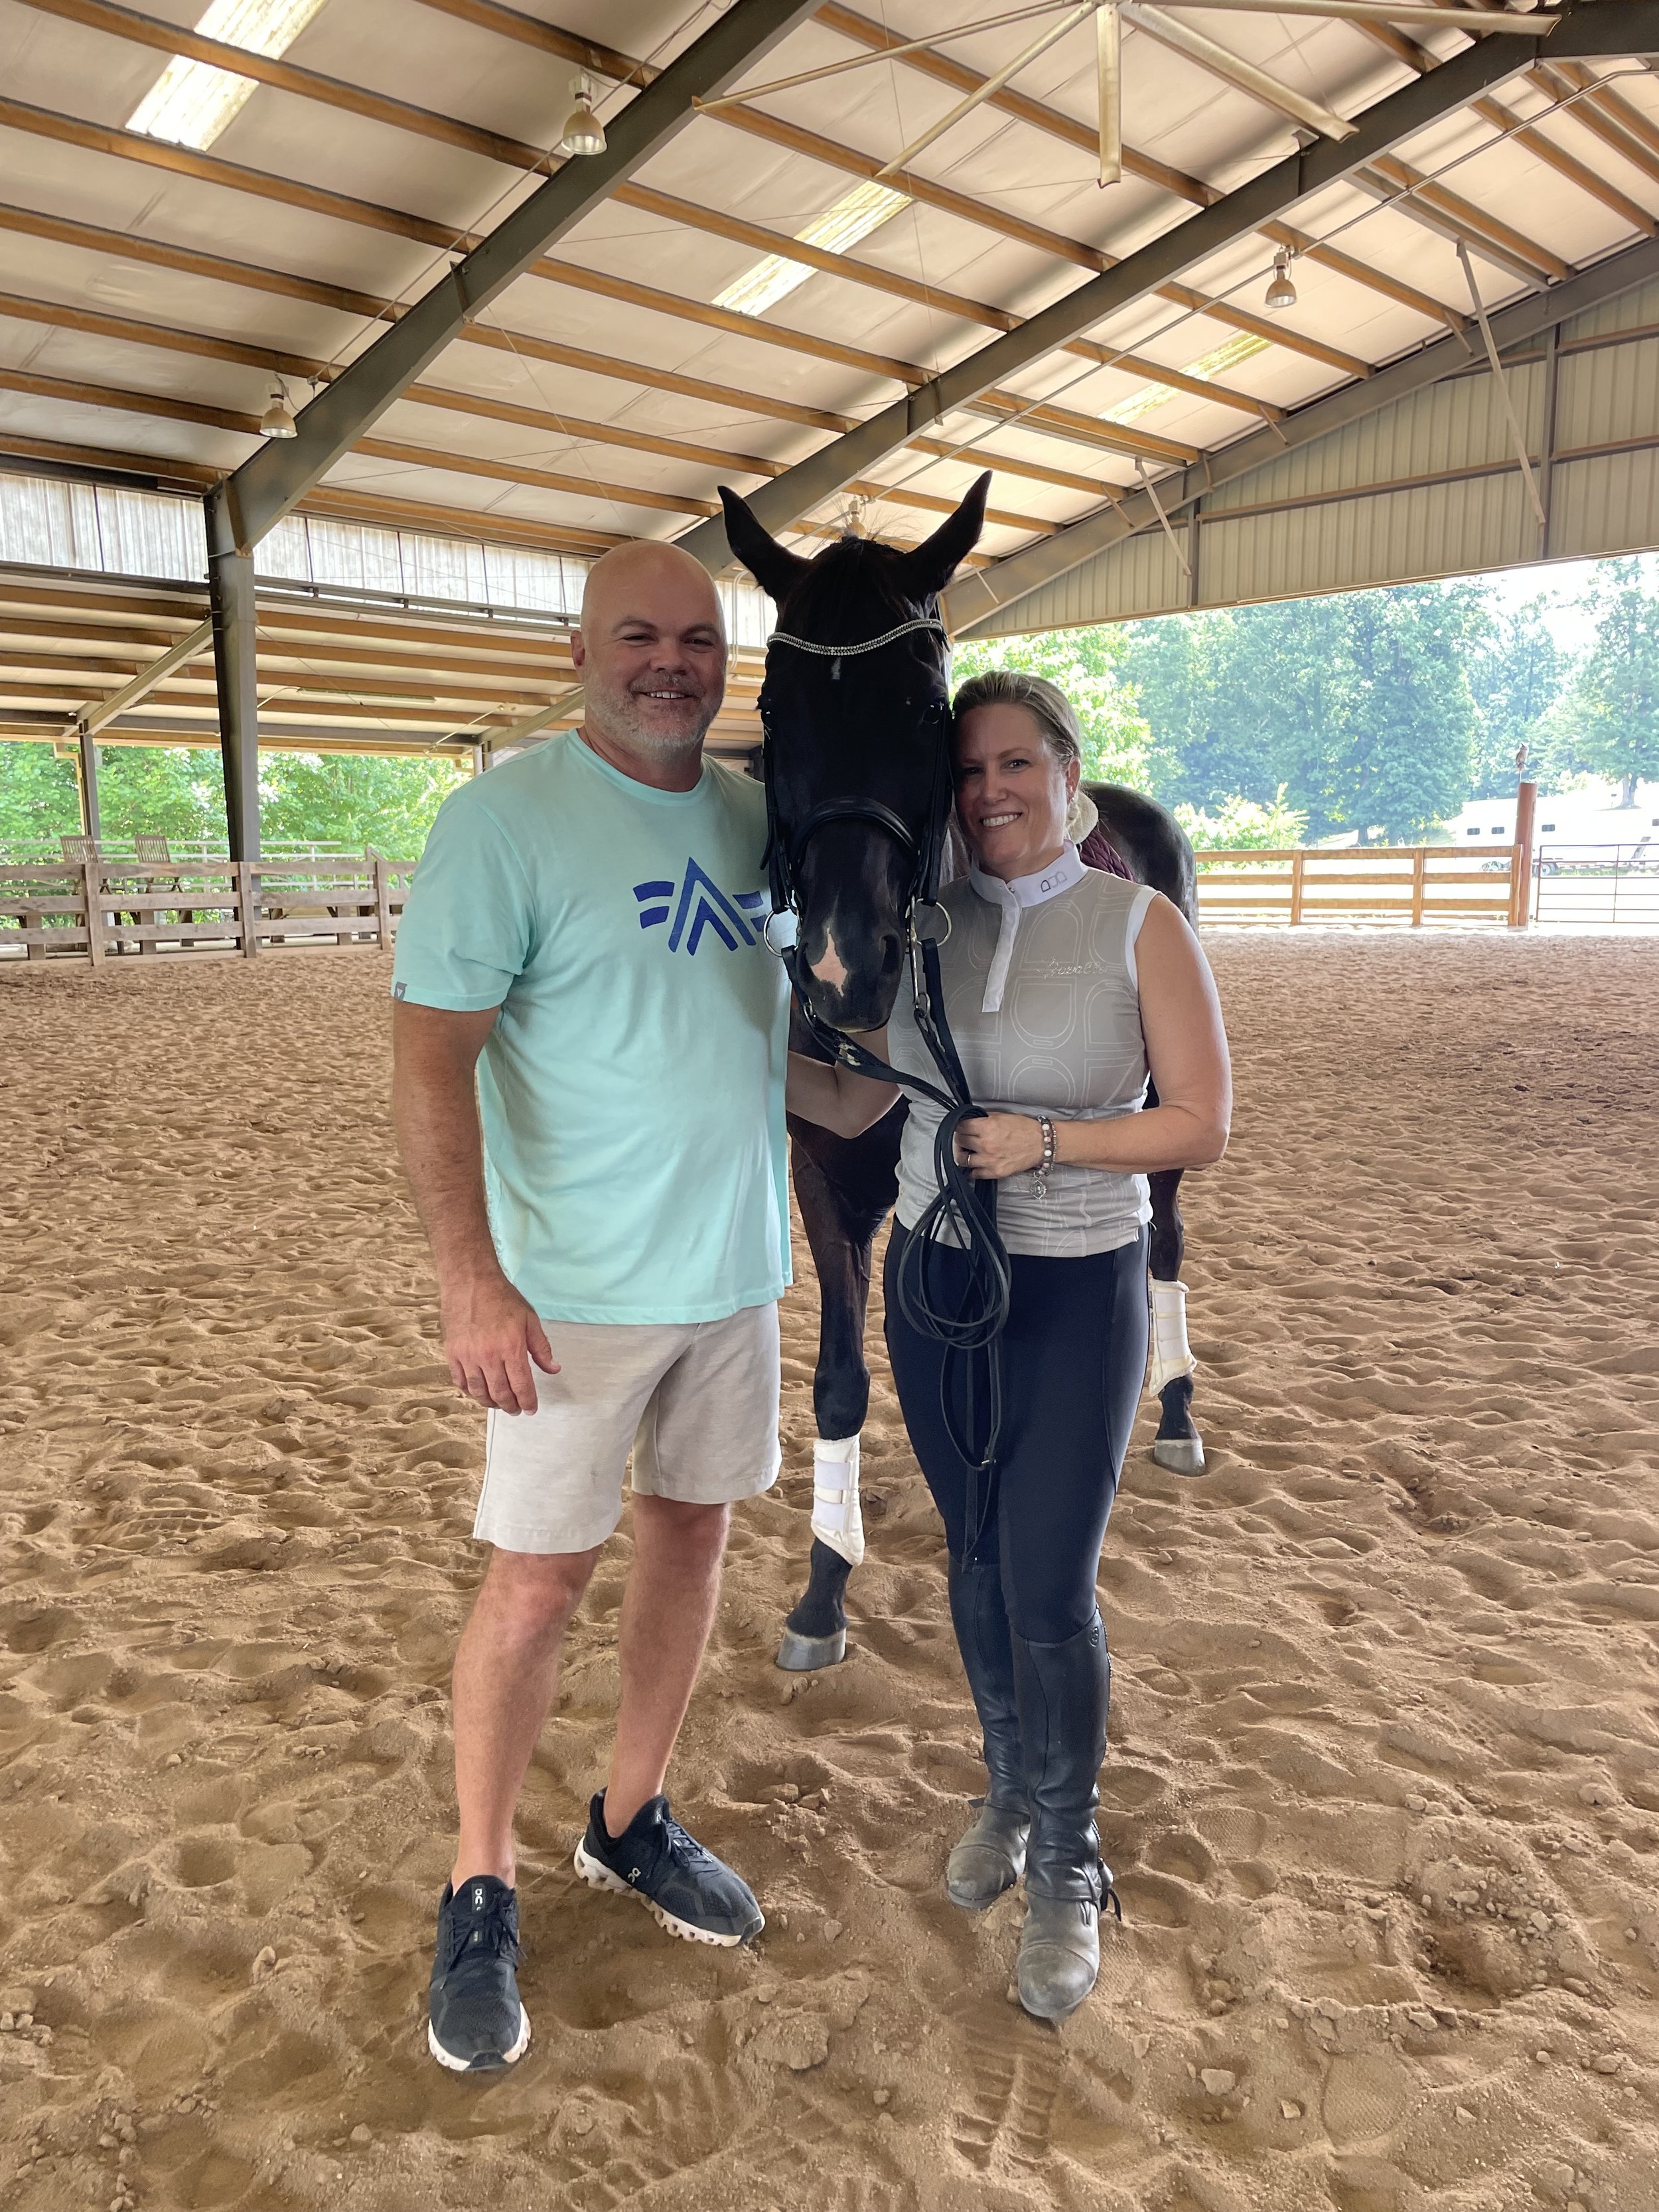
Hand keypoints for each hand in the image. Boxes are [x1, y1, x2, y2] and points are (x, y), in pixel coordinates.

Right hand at [441, 1272, 558, 1412]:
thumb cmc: (501, 1297)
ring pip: (479, 1392)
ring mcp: (467, 1356)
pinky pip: (460, 1382)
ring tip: (499, 1403)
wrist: (470, 1281)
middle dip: (510, 1406)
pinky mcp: (452, 1353)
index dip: (528, 1401)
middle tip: (516, 1409)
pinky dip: (470, 1391)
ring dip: (491, 1402)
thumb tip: (553, 1369)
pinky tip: (479, 1391)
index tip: (531, 1408)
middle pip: (500, 1393)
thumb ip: (542, 1348)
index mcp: (511, 1347)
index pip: (522, 1386)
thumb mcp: (529, 1319)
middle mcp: (488, 1356)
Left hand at [953, 1111, 1046, 1180]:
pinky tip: (977, 1164)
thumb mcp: (1002, 1116)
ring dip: (963, 1154)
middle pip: (960, 1141)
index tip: (961, 1127)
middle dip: (961, 1138)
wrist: (1041, 1143)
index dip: (959, 1126)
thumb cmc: (1025, 1129)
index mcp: (987, 1127)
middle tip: (965, 1138)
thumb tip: (970, 1121)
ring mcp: (989, 1160)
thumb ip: (984, 1119)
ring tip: (968, 1152)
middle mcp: (986, 1144)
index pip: (960, 1126)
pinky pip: (974, 1173)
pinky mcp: (995, 1172)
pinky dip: (974, 1169)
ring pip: (962, 1159)